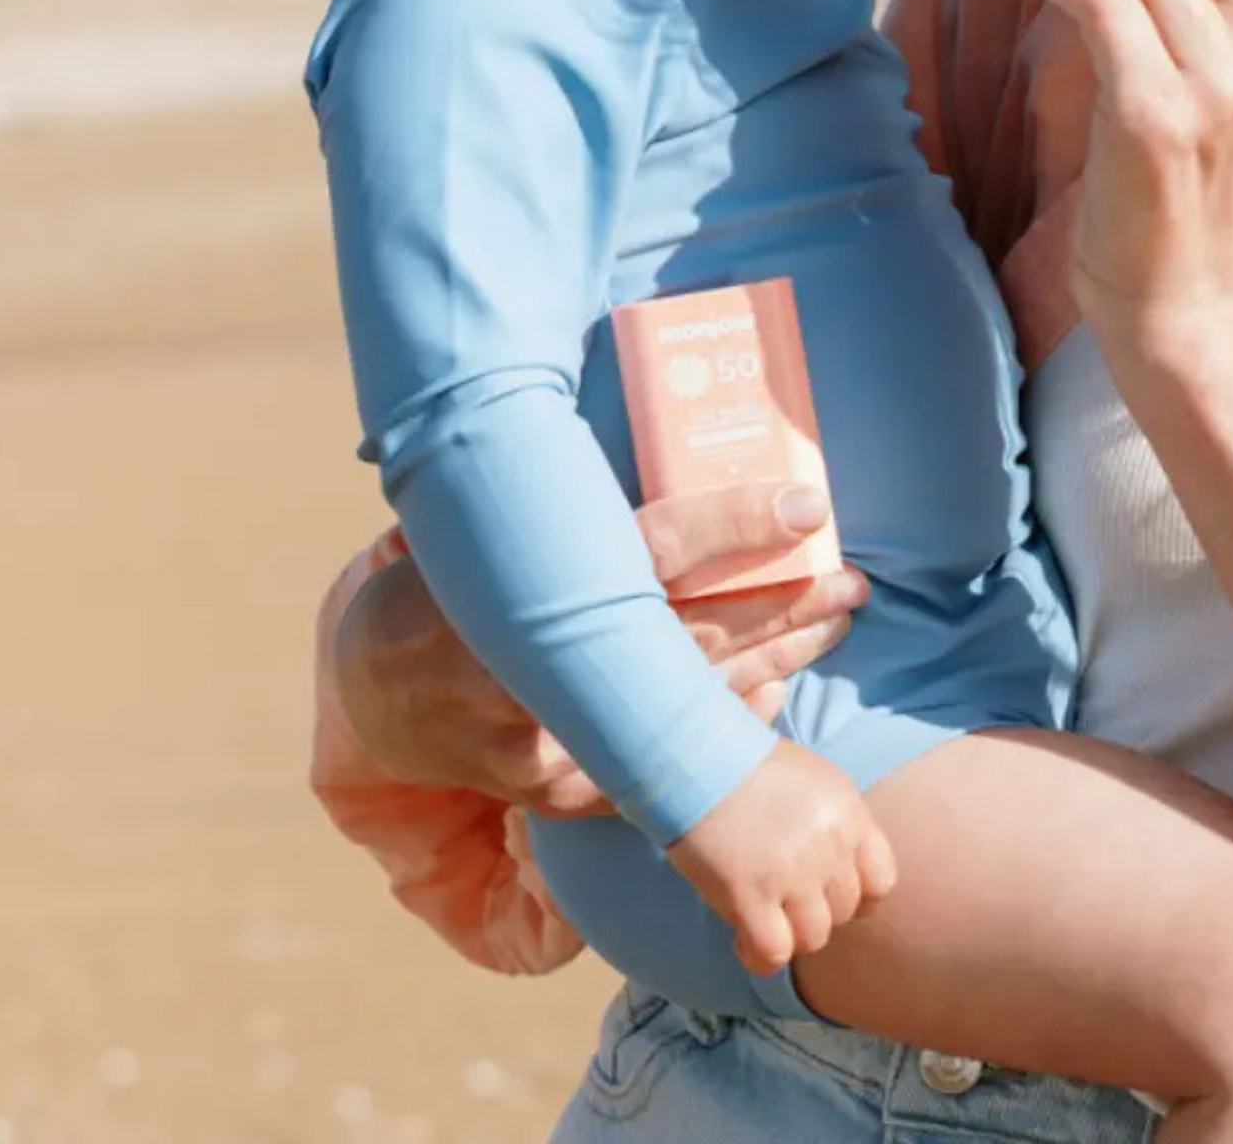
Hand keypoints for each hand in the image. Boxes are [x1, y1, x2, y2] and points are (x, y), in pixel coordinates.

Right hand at [331, 481, 867, 814]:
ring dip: (776, 655)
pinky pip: (662, 757)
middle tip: (853, 577)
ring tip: (838, 614)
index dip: (736, 525)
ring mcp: (547, 747)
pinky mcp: (559, 794)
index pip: (650, 550)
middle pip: (691, 633)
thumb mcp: (498, 513)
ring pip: (687, 699)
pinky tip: (776, 684)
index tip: (810, 504)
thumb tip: (691, 438)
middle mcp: (536, 671)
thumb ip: (580, 500)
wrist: (379, 685)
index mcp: (523, 581)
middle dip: (785, 604)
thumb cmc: (453, 571)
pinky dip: (723, 719)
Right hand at [667, 739, 896, 974]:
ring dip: (788, 935)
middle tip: (782, 900)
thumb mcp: (808, 773)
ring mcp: (793, 870)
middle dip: (814, 912)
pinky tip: (741, 939)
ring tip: (761, 919)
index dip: (856, 896)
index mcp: (847, 811)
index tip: (826, 892)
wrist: (694, 753)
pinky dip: (758, 956)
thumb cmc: (744, 761)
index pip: (881, 880)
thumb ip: (831, 811)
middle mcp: (829, 842)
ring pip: (813, 937)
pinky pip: (773, 952)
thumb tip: (835, 833)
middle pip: (844, 911)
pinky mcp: (750, 892)